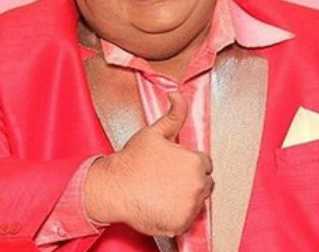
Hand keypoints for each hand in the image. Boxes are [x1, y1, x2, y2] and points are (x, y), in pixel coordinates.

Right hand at [84, 92, 212, 236]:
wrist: (113, 187)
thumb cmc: (132, 161)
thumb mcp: (154, 133)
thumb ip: (173, 114)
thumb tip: (177, 94)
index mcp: (195, 162)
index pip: (204, 164)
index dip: (187, 164)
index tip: (172, 167)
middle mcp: (197, 185)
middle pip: (203, 184)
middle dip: (189, 181)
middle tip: (166, 180)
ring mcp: (190, 206)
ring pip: (196, 202)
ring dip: (184, 198)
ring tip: (162, 192)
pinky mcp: (181, 224)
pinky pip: (187, 219)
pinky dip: (177, 215)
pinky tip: (161, 205)